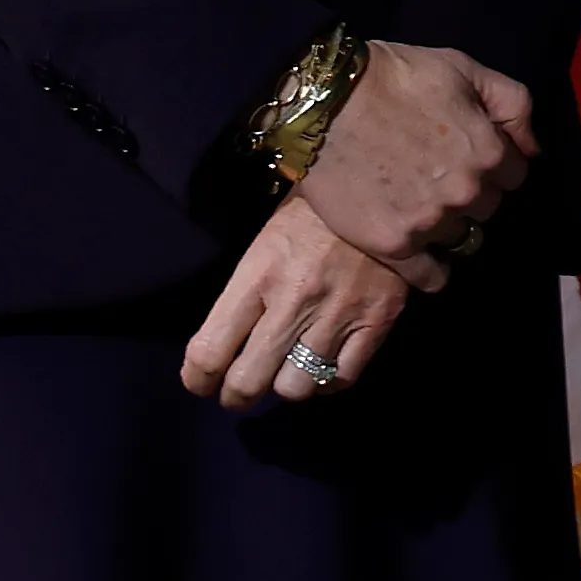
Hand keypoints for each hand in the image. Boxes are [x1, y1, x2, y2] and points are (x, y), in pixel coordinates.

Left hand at [182, 193, 411, 410]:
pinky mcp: (377, 320)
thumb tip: (225, 347)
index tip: (201, 382)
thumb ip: (243, 296)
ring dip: (286, 386)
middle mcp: (294, 300)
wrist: (382, 185)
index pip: (209, 351)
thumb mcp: (263, 245)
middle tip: (239, 391)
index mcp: (258, 275)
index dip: (197, 378)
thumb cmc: (312, 213)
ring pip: (296, 387)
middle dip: (236, 395)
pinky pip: (342, 378)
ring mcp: (338, 313)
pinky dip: (328, 381)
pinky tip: (323, 364)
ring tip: (287, 372)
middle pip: (248, 382)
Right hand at [293, 40, 534, 282]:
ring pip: (463, 240)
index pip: (516, 176)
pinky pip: (430, 276)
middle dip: (473, 194)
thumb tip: (532, 149)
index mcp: (489, 151)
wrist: (324, 101)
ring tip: (426, 209)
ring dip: (452, 227)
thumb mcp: (465, 68)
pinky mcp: (392, 245)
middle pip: (489, 208)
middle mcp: (466, 192)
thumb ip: (513, 105)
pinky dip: (432, 270)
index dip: (496, 164)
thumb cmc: (395, 77)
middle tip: (441, 178)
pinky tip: (423, 255)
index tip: (471, 156)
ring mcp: (429, 222)